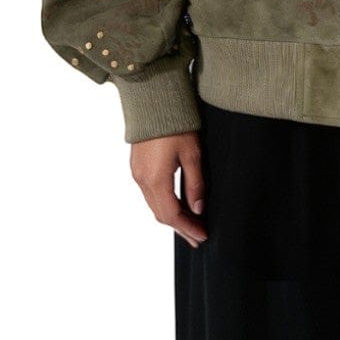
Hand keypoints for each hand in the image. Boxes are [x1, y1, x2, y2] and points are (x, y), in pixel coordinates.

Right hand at [130, 131, 206, 245]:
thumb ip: (195, 185)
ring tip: (189, 226)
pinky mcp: (137, 167)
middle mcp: (142, 180)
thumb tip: (198, 209)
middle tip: (198, 237)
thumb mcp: (192, 155)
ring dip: (172, 218)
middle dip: (180, 228)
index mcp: (156, 179)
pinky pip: (149, 194)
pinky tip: (176, 206)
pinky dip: (163, 205)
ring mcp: (137, 174)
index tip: (203, 236)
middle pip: (161, 214)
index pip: (172, 215)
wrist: (153, 101)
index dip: (188, 228)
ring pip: (154, 205)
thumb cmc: (175, 124)